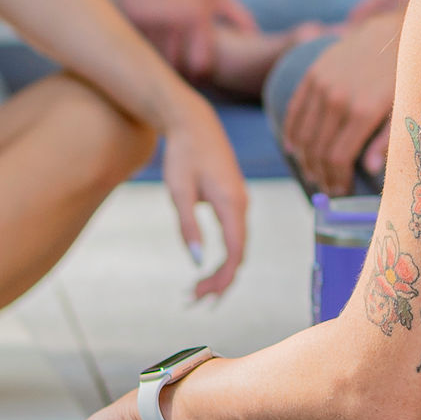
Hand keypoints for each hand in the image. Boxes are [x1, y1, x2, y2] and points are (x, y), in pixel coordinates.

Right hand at [118, 0, 256, 79]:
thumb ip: (240, 17)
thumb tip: (256, 38)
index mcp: (198, 17)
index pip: (200, 64)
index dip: (201, 75)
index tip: (201, 76)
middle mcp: (174, 21)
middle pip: (176, 66)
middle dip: (180, 74)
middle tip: (183, 77)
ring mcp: (151, 21)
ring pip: (156, 59)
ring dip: (162, 64)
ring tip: (168, 67)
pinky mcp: (132, 20)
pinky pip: (140, 47)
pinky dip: (147, 50)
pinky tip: (151, 49)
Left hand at [161, 92, 250, 299]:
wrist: (193, 121)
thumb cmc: (183, 154)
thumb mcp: (178, 192)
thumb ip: (188, 227)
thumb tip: (198, 260)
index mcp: (232, 203)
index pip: (236, 251)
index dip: (223, 277)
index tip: (205, 295)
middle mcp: (242, 205)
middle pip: (239, 252)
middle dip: (220, 279)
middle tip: (195, 299)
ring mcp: (239, 202)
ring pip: (237, 244)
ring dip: (221, 268)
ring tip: (198, 288)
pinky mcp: (232, 199)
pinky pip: (233, 234)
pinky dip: (223, 253)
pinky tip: (209, 264)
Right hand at [279, 10, 404, 193]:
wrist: (395, 31)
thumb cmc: (406, 75)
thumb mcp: (406, 108)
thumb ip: (388, 140)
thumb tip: (371, 171)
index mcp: (362, 111)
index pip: (338, 158)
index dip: (337, 180)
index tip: (341, 193)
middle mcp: (337, 98)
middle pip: (318, 149)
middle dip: (321, 174)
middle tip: (327, 189)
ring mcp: (321, 84)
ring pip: (303, 133)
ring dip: (305, 159)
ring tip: (313, 174)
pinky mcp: (313, 72)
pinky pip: (295, 109)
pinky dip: (291, 132)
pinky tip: (293, 149)